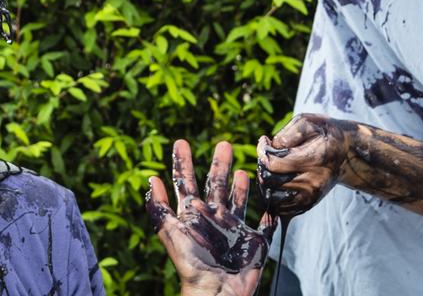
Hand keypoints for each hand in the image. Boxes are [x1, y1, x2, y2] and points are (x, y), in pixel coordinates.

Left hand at [146, 140, 274, 295]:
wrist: (216, 290)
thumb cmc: (191, 262)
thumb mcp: (170, 231)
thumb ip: (159, 207)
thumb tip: (151, 179)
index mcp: (192, 214)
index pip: (186, 182)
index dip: (183, 163)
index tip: (181, 142)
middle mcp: (213, 219)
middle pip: (215, 185)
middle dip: (218, 164)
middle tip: (224, 144)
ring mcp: (233, 230)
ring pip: (238, 201)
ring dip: (240, 186)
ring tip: (243, 169)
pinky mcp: (254, 244)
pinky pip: (265, 227)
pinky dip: (269, 216)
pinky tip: (271, 205)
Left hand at [256, 113, 354, 217]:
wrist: (346, 153)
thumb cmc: (323, 134)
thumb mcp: (307, 122)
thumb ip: (287, 134)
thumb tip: (271, 148)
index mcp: (314, 160)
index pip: (274, 164)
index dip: (263, 151)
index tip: (265, 140)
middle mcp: (313, 182)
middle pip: (271, 181)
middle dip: (263, 167)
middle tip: (267, 155)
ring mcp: (311, 196)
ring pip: (273, 197)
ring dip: (265, 183)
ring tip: (271, 168)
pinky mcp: (309, 204)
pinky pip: (281, 208)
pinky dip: (273, 195)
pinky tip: (276, 179)